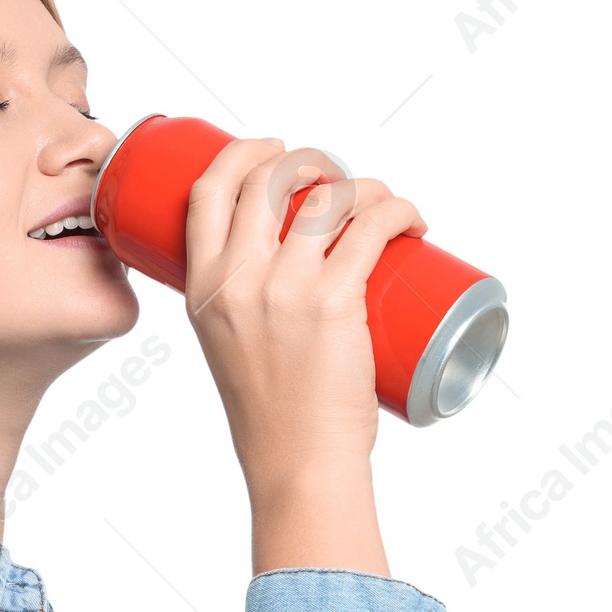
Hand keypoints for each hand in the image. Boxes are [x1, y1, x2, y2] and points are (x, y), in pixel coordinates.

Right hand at [183, 138, 426, 574]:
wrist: (297, 462)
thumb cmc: (269, 415)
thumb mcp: (225, 347)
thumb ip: (238, 304)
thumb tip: (280, 268)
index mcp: (201, 288)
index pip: (208, 191)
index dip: (241, 154)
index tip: (270, 149)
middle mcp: (237, 279)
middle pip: (268, 179)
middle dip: (308, 160)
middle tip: (334, 177)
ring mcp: (285, 288)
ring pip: (327, 196)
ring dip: (362, 185)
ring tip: (380, 205)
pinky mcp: (335, 302)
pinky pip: (372, 227)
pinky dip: (397, 209)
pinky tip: (409, 218)